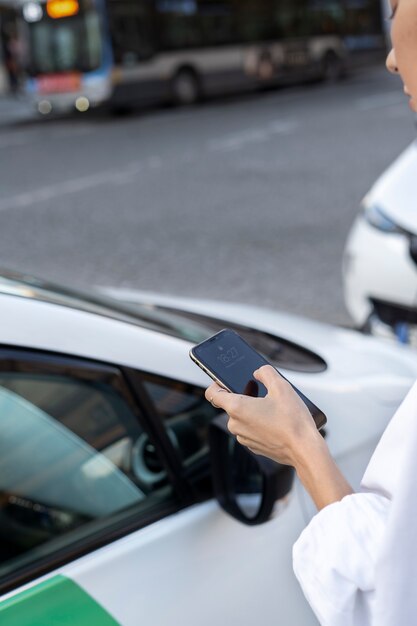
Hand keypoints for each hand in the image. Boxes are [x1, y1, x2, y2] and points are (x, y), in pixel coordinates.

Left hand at [205, 365, 352, 509]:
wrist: (305, 449)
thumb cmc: (293, 421)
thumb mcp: (281, 386)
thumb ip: (266, 372)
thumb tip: (258, 372)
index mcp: (237, 408)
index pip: (212, 394)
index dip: (216, 383)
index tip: (224, 380)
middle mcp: (236, 425)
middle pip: (231, 405)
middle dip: (243, 396)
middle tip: (260, 391)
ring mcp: (244, 438)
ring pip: (242, 417)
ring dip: (252, 410)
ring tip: (272, 406)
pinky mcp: (254, 446)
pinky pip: (250, 429)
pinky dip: (258, 423)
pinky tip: (275, 420)